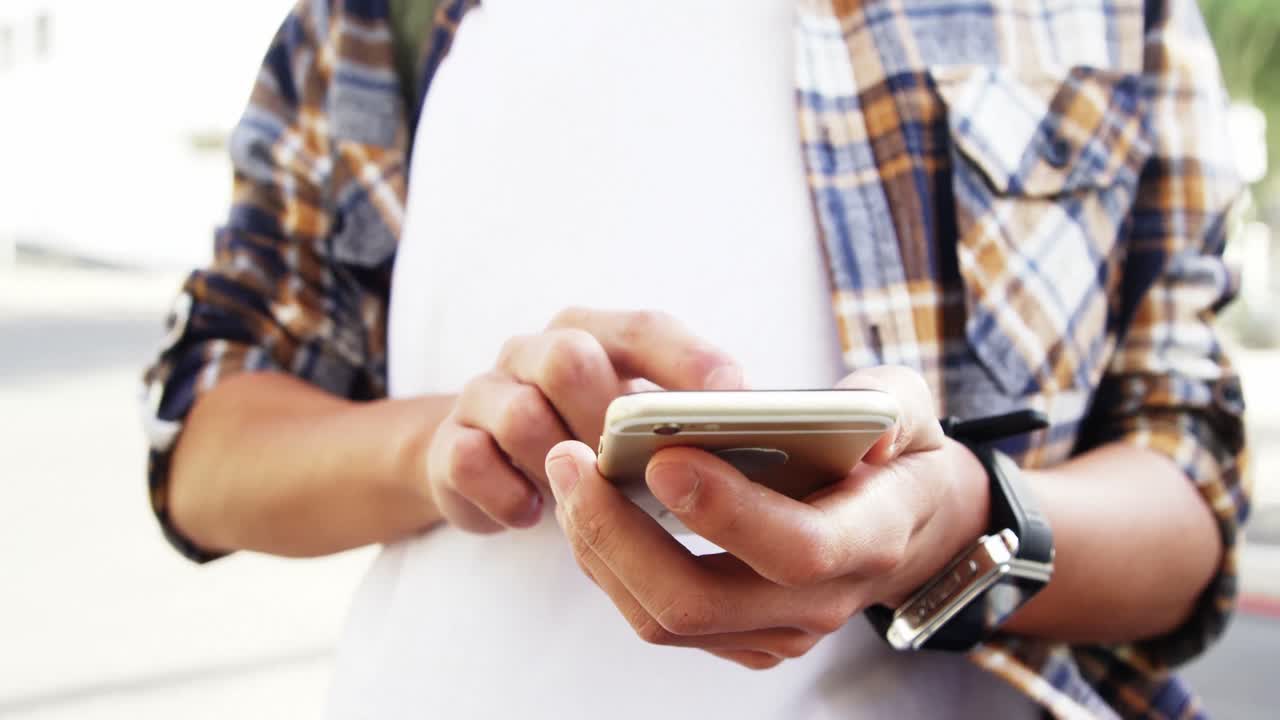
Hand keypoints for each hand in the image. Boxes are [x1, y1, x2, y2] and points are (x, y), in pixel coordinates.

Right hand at [426, 308, 744, 532]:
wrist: (482, 463)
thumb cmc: (586, 444)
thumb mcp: (635, 426)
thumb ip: (677, 421)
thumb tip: (752, 441)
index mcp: (596, 335)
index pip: (645, 329)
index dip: (690, 362)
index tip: (735, 401)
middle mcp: (536, 351)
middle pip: (568, 358)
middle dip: (605, 419)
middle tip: (634, 468)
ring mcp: (486, 393)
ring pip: (520, 414)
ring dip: (559, 465)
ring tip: (584, 499)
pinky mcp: (449, 443)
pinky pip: (471, 460)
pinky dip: (509, 494)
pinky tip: (532, 514)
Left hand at [545, 366, 989, 668]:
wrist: (912, 527)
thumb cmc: (901, 454)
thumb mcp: (911, 407)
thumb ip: (892, 406)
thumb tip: (861, 426)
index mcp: (868, 539)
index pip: (796, 549)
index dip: (726, 511)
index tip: (662, 458)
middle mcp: (820, 603)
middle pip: (698, 602)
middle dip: (618, 534)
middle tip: (571, 457)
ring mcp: (775, 630)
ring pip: (663, 617)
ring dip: (599, 547)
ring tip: (567, 470)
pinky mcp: (740, 636)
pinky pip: (657, 614)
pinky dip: (611, 562)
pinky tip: (587, 502)